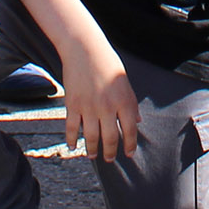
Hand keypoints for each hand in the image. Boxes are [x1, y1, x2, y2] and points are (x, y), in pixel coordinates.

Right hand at [60, 41, 140, 162]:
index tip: (129, 154)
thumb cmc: (108, 63)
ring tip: (93, 155)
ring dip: (92, 149)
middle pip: (111, 138)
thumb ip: (131, 103)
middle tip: (109, 159)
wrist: (85, 49)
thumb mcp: (125, 82)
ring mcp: (89, 107)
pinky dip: (72, 139)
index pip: (130, 130)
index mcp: (124, 100)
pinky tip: (73, 146)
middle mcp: (107, 106)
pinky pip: (72, 128)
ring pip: (91, 137)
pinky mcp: (73, 104)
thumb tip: (137, 122)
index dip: (130, 144)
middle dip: (110, 152)